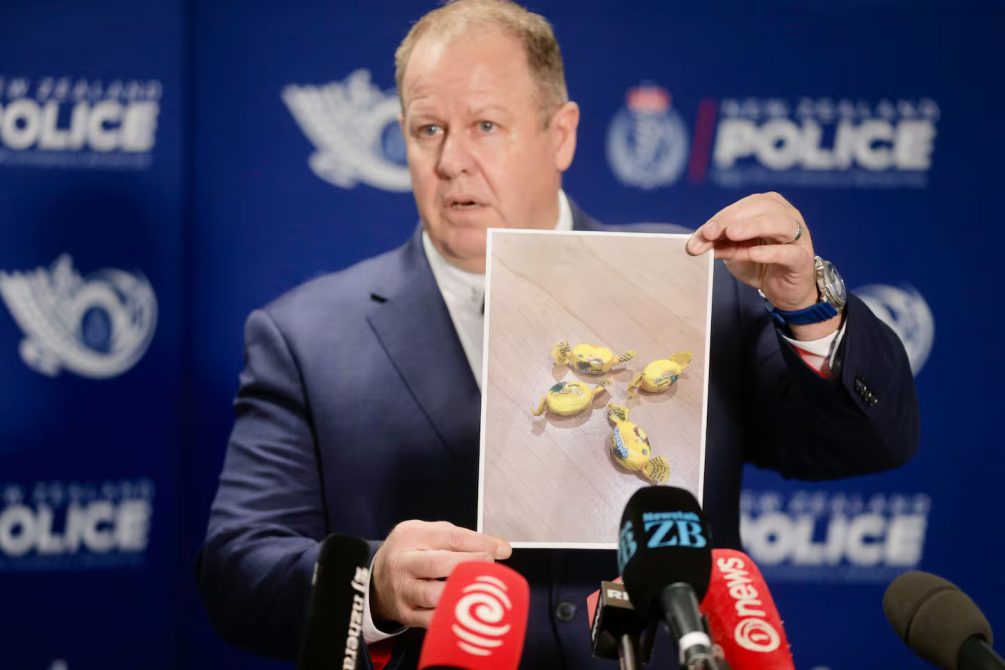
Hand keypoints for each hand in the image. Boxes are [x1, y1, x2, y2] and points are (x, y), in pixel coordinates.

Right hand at [370, 520, 511, 628]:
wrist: (376, 580)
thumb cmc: (413, 552)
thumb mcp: (429, 534)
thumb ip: (462, 538)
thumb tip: (500, 548)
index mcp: (411, 536)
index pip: (449, 537)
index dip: (479, 543)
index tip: (503, 550)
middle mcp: (403, 563)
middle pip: (437, 563)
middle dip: (469, 565)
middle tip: (490, 567)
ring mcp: (403, 591)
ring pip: (433, 595)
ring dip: (461, 593)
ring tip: (481, 590)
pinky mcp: (406, 615)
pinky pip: (432, 619)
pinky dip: (452, 616)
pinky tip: (469, 612)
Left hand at [686, 192, 839, 338]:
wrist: (783, 290)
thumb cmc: (760, 263)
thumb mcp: (733, 250)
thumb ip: (717, 243)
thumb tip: (694, 244)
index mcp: (768, 207)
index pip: (743, 206)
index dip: (721, 217)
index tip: (702, 233)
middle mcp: (787, 216)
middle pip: (761, 208)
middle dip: (732, 219)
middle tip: (710, 233)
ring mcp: (798, 237)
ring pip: (780, 224)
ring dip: (754, 226)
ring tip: (732, 234)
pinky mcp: (801, 259)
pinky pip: (789, 252)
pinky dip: (771, 252)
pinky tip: (754, 253)